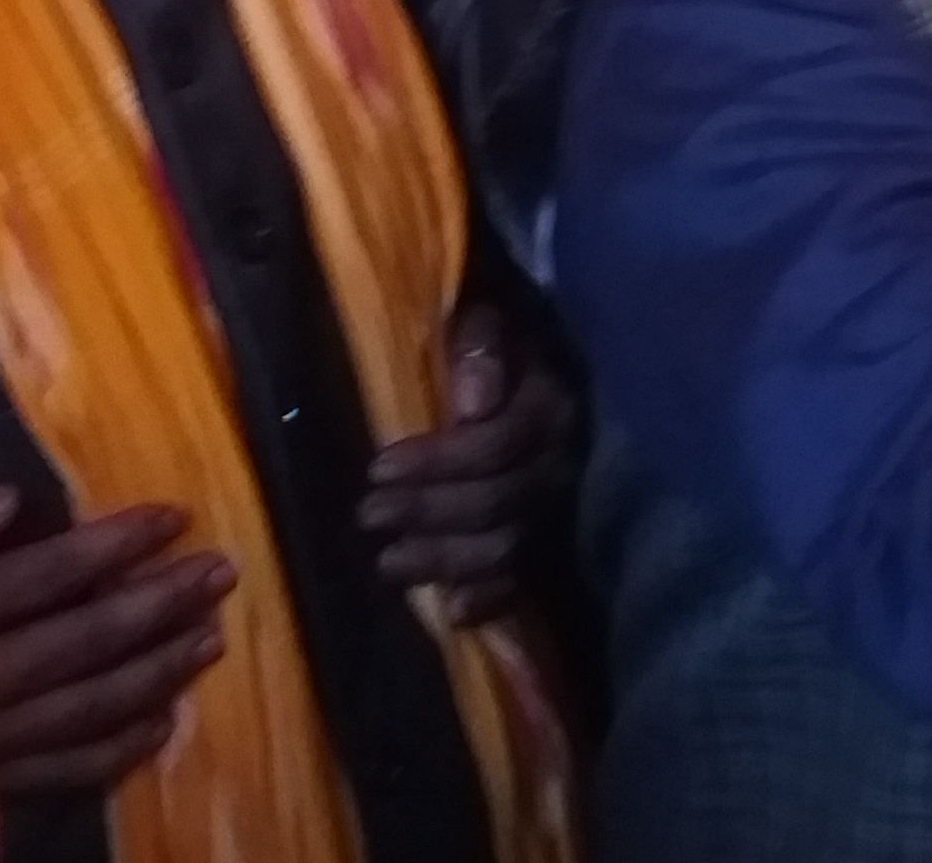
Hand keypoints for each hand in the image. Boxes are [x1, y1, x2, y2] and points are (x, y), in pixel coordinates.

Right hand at [0, 490, 236, 802]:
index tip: (174, 517)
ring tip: (210, 639)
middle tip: (220, 574)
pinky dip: (115, 753)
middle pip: (79, 645)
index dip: (113, 546)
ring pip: (80, 711)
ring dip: (153, 674)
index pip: (43, 576)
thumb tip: (4, 500)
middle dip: (155, 607)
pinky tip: (161, 729)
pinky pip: (56, 775)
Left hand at [361, 307, 581, 625]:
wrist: (562, 374)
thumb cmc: (513, 345)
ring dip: (446, 560)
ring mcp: (564, 508)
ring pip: (509, 546)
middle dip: (428, 511)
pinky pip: (530, 578)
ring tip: (388, 563)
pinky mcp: (558, 541)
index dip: (436, 461)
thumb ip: (481, 347)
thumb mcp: (495, 321)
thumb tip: (472, 404)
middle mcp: (563, 464)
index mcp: (552, 407)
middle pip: (497, 501)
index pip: (496, 443)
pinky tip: (453, 610)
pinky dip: (493, 598)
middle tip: (368, 516)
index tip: (377, 468)